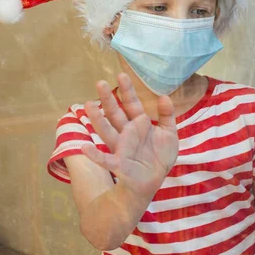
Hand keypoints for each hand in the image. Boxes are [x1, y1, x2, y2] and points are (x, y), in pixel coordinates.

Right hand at [81, 73, 178, 198]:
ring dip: (97, 119)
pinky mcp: (119, 164)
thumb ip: (167, 115)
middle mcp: (127, 132)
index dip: (127, 90)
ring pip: (107, 131)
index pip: (131, 103)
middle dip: (108, 99)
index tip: (121, 74)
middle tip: (99, 82)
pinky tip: (85, 147)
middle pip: (116, 113)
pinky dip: (95, 154)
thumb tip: (164, 96)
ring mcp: (121, 147)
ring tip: (88, 105)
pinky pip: (105, 159)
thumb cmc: (159, 156)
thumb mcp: (169, 133)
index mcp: (139, 124)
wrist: (155, 179)